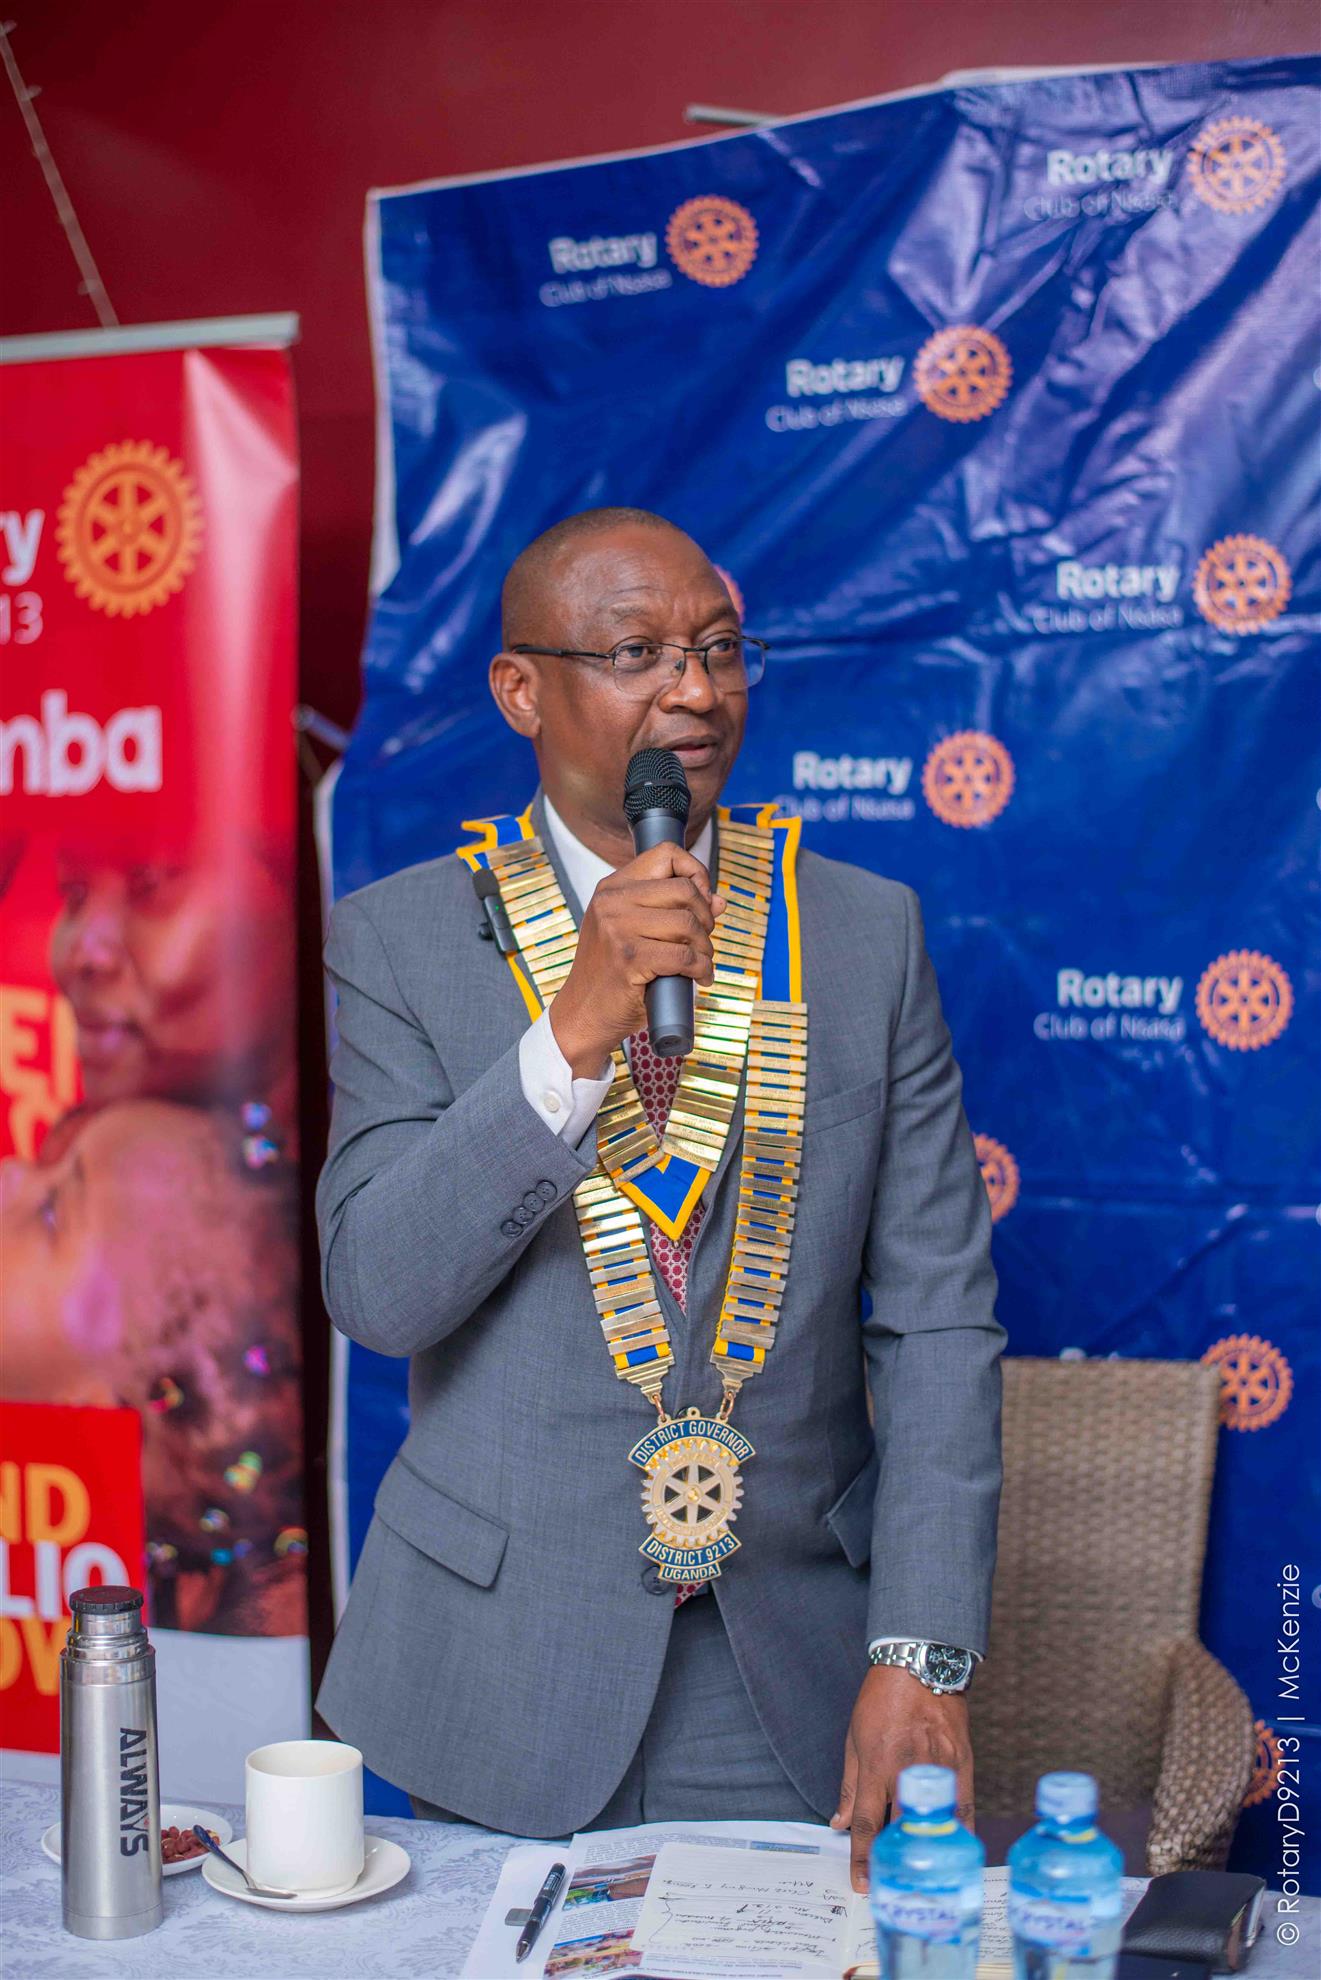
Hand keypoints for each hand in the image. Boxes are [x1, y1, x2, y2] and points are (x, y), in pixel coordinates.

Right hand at [549, 842, 724, 1075]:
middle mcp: (612, 901)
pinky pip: (685, 956)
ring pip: (688, 923)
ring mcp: (617, 928)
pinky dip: (701, 969)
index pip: (667, 854)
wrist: (582, 1014)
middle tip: (702, 942)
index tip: (702, 900)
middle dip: (706, 918)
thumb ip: (672, 911)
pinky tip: (699, 977)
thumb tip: (718, 901)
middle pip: (685, 889)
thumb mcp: (634, 933)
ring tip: (701, 963)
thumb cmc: (612, 975)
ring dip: (705, 948)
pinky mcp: (629, 958)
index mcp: (612, 887)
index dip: (696, 872)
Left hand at [831, 1665, 973, 1892]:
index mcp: (877, 1764)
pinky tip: (952, 1851)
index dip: (863, 1856)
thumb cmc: (881, 1700)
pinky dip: (958, 1833)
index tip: (861, 1883)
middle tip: (890, 1884)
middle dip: (895, 1860)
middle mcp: (907, 1770)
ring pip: (934, 1821)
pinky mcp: (962, 1765)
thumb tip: (839, 1823)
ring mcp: (938, 1768)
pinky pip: (963, 1808)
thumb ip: (850, 1785)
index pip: (869, 1822)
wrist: (919, 1666)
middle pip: (901, 1828)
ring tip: (919, 1875)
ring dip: (925, 1850)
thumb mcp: (854, 1738)